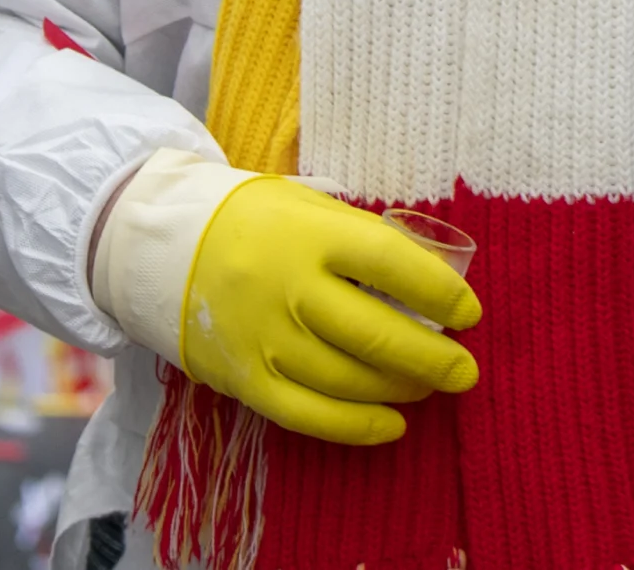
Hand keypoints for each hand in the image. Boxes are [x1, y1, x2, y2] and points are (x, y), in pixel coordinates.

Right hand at [175, 177, 479, 446]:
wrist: (164, 247)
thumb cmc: (255, 223)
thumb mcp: (307, 207)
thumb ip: (360, 240)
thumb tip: (429, 281)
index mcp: (311, 235)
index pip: (393, 265)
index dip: (441, 293)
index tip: (468, 312)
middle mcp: (290, 288)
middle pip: (379, 335)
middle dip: (435, 358)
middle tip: (464, 370)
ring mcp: (266, 339)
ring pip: (352, 381)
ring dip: (402, 390)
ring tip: (428, 385)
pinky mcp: (247, 380)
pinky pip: (312, 417)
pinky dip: (359, 427)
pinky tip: (392, 424)